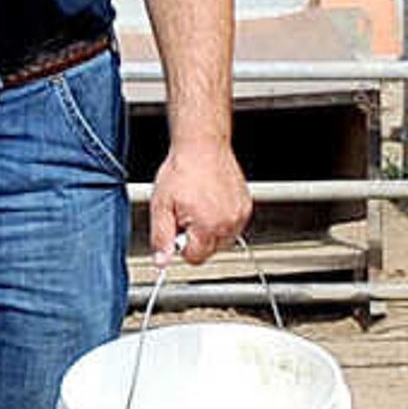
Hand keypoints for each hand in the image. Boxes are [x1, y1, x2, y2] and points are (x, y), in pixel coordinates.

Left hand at [146, 136, 250, 267]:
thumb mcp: (161, 206)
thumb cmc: (182, 171)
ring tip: (200, 207)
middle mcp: (227, 223)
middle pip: (210, 251)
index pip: (195, 258)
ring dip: (211, 230)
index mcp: (207, 227)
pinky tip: (212, 202)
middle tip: (187, 214)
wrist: (202, 146)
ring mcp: (239, 215)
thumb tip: (161, 262)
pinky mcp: (246, 206)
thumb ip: (161, 238)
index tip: (178, 229)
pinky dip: (222, 219)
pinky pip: (233, 225)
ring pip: (223, 240)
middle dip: (197, 238)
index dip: (182, 246)